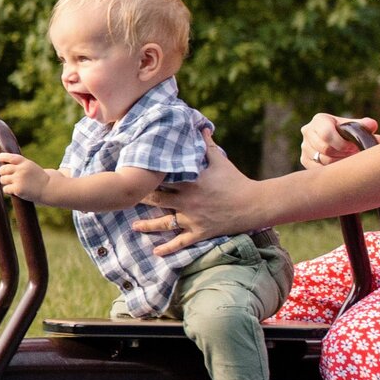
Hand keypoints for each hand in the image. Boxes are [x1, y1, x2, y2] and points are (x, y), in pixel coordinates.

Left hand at [0, 152, 52, 201]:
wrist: (49, 187)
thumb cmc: (35, 175)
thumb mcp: (27, 165)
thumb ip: (11, 161)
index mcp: (24, 161)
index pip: (6, 157)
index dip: (1, 159)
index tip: (2, 161)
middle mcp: (21, 169)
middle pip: (1, 169)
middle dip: (3, 173)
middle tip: (10, 176)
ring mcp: (19, 179)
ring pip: (2, 179)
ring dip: (6, 182)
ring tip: (15, 183)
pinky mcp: (18, 189)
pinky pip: (5, 189)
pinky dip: (9, 190)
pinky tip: (16, 190)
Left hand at [137, 137, 264, 255]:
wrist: (254, 204)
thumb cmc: (236, 180)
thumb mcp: (220, 160)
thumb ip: (207, 145)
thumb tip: (201, 127)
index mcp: (191, 181)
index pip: (163, 177)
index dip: (147, 175)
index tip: (131, 173)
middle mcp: (188, 200)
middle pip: (158, 198)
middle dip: (141, 198)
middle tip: (124, 198)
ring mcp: (193, 218)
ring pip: (165, 222)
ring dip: (148, 225)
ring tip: (133, 226)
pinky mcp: (200, 232)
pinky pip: (181, 242)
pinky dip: (168, 248)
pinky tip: (156, 252)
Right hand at [300, 113, 376, 169]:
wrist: (338, 140)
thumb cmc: (348, 132)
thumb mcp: (355, 126)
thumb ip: (364, 125)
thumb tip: (372, 125)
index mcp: (319, 120)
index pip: (326, 134)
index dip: (342, 143)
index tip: (353, 147)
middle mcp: (308, 131)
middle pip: (325, 149)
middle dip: (342, 154)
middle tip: (353, 155)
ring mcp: (304, 146)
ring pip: (322, 160)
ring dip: (338, 162)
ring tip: (348, 159)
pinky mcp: (304, 159)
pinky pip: (317, 168)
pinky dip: (330, 169)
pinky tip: (340, 165)